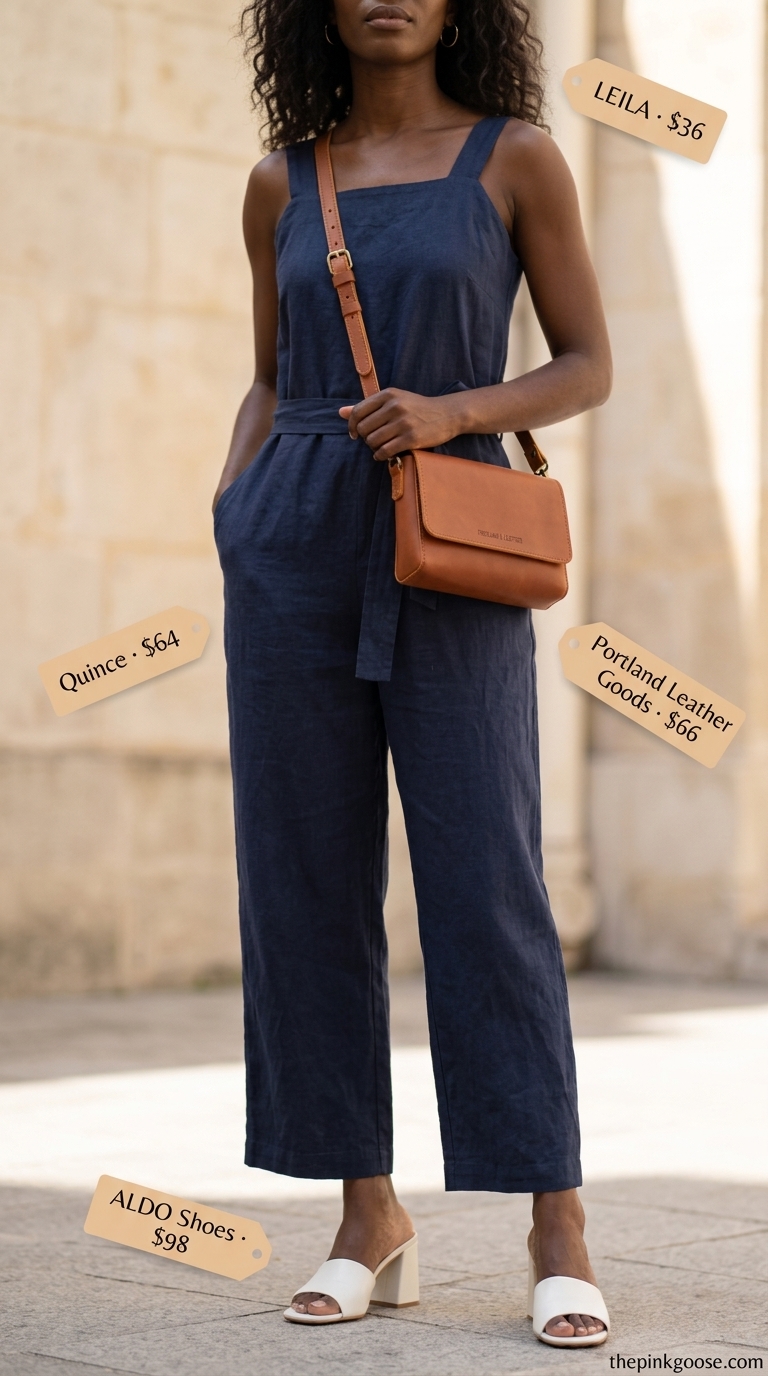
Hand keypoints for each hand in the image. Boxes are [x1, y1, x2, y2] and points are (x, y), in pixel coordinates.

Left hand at [340, 389, 462, 461]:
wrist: (447, 414)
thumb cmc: (417, 408)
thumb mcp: (393, 401)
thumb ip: (367, 407)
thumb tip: (340, 412)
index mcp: (388, 395)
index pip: (358, 412)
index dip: (352, 426)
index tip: (354, 434)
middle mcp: (395, 406)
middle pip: (364, 429)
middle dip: (365, 438)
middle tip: (374, 441)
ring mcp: (403, 423)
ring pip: (373, 441)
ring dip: (374, 448)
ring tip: (382, 446)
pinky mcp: (411, 438)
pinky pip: (385, 451)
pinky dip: (381, 456)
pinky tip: (384, 454)